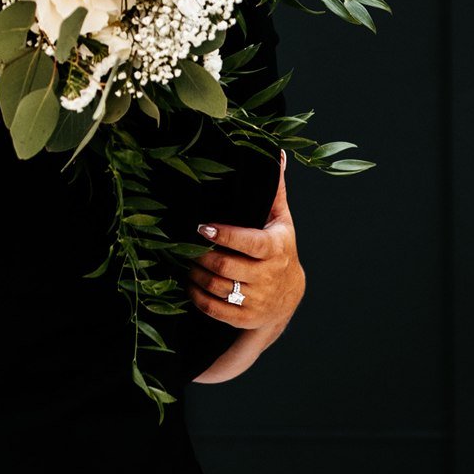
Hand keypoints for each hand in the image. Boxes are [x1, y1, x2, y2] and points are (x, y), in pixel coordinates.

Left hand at [188, 150, 304, 339]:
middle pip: (227, 267)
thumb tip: (278, 155)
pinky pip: (216, 309)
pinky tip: (190, 284)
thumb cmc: (279, 246)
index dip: (224, 235)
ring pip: (218, 288)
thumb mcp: (281, 219)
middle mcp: (268, 276)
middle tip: (184, 246)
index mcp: (275, 247)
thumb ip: (274, 190)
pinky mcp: (247, 318)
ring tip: (184, 262)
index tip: (202, 227)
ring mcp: (258, 300)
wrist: (289, 295)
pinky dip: (198, 297)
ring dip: (196, 275)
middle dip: (201, 257)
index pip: (248, 242)